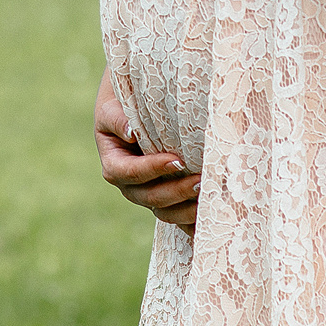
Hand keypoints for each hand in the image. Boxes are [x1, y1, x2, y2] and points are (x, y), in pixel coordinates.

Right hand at [96, 69, 197, 227]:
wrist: (138, 106)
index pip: (130, 173)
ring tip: (208, 196)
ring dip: (187, 209)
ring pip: (165, 213)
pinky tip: (212, 219)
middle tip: (200, 180)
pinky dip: (193, 223)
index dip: (152, 169)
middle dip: (176, 191)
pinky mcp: (167, 201)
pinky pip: (179, 217)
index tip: (176, 159)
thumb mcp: (113, 106)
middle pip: (150, 198)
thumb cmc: (124, 102)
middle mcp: (130, 186)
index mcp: (114, 165)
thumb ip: (117, 118)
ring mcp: (149, 196)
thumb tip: (131, 131)